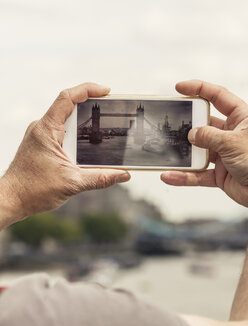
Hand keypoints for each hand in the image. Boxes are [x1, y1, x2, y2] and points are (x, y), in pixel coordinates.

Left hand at [0, 83, 130, 227]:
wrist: (11, 200)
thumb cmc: (32, 190)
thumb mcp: (72, 183)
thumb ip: (101, 178)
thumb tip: (124, 175)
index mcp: (46, 130)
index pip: (67, 98)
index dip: (88, 89)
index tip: (106, 91)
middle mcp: (43, 128)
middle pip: (70, 106)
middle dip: (92, 104)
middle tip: (113, 108)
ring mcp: (42, 136)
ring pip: (67, 120)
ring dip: (86, 121)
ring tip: (105, 124)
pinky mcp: (44, 145)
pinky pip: (64, 132)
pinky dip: (79, 133)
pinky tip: (91, 143)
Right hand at [161, 80, 247, 211]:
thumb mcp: (233, 142)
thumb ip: (209, 136)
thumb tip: (191, 134)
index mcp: (243, 118)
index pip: (219, 96)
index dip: (199, 89)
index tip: (179, 87)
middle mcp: (235, 134)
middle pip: (206, 124)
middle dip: (189, 124)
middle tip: (170, 123)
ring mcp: (228, 154)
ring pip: (201, 150)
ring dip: (185, 152)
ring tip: (167, 150)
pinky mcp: (222, 173)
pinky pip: (199, 173)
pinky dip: (186, 175)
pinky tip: (170, 176)